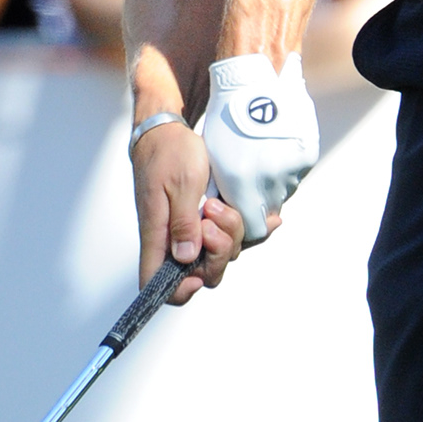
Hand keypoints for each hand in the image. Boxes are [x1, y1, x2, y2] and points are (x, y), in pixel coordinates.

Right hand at [132, 112, 245, 303]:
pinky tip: (266, 219)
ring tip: (220, 202)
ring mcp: (190, 231)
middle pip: (201, 272)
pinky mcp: (203, 220)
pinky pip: (230, 235)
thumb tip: (186, 258)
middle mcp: (173, 240)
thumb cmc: (168, 153)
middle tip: (214, 215)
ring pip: (219, 253)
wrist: (167, 132)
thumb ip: (184, 222)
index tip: (199, 270)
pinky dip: (248, 228)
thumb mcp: (181, 184)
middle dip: (219, 251)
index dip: (180, 289)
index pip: (156, 283)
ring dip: (231, 232)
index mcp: (158, 236)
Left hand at [201, 52, 317, 242]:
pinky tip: (274, 145)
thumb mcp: (215, 156)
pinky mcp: (307, 155)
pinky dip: (286, 164)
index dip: (247, 222)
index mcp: (241, 184)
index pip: (253, 229)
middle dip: (260, 201)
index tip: (242, 210)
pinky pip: (296, 171)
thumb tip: (231, 208)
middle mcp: (270, 182)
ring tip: (262, 155)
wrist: (256, 80)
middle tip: (251, 178)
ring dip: (274, 182)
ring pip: (285, 190)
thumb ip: (225, 189)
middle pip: (270, 210)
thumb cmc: (227, 115)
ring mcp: (292, 169)